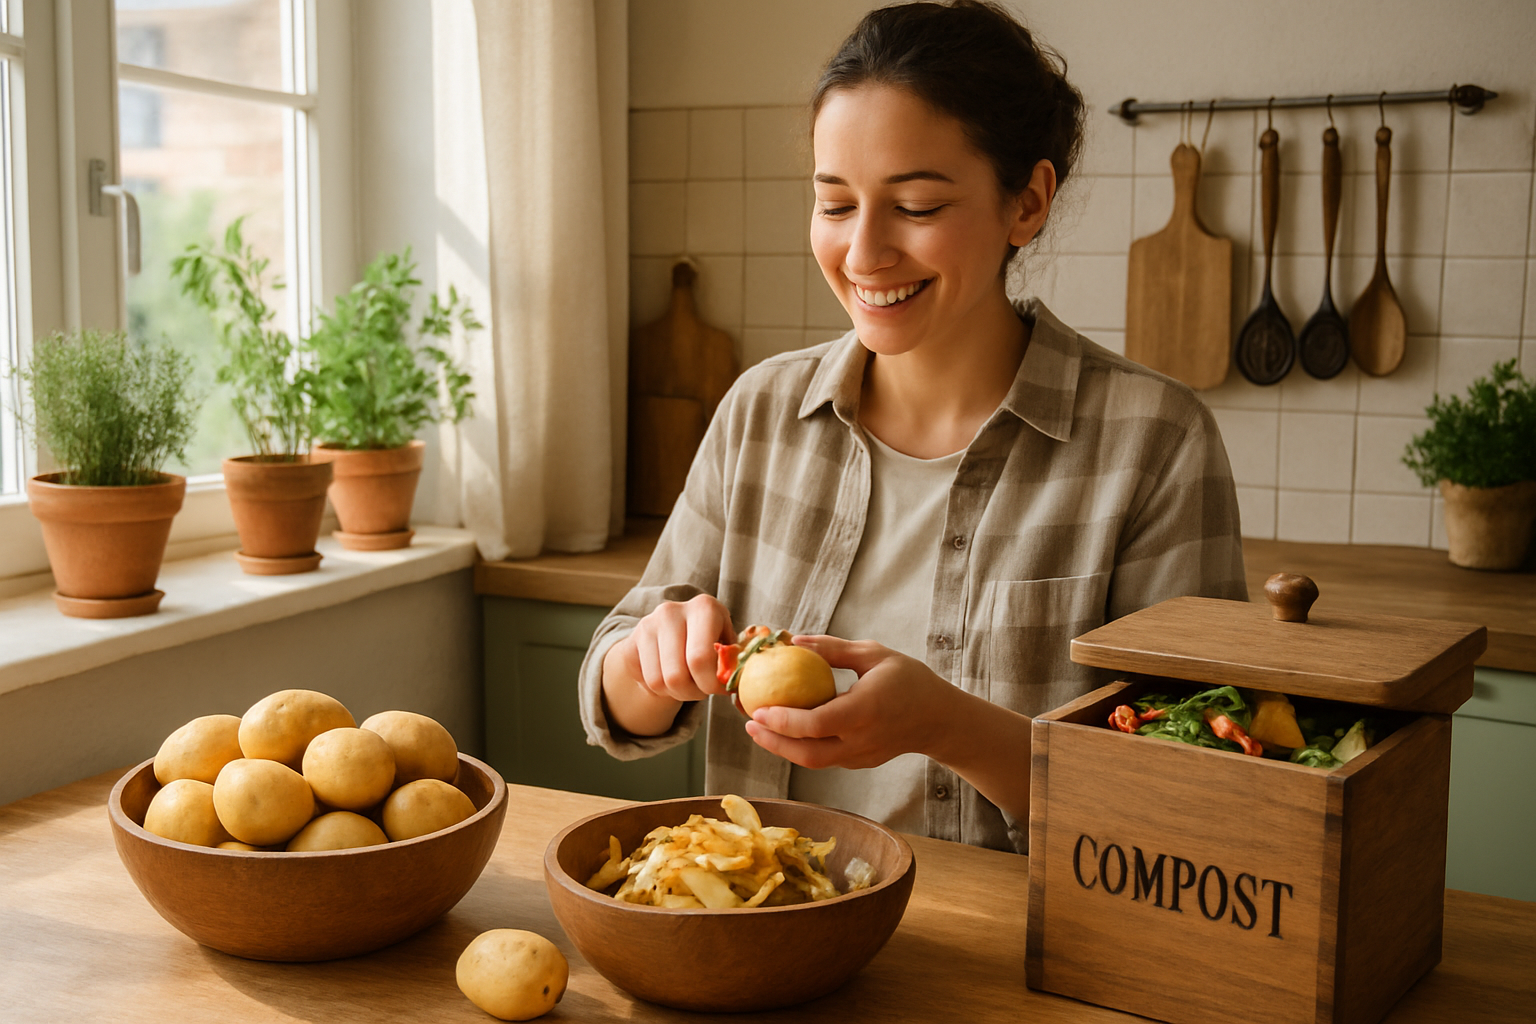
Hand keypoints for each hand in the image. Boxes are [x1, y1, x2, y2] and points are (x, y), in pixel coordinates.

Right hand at [603, 596, 735, 734]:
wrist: (675, 632)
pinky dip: (660, 690)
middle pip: (677, 675)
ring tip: (689, 683)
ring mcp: (647, 625)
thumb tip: (737, 683)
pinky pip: (645, 682)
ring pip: (659, 682)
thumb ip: (735, 660)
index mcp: (703, 607)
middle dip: (694, 693)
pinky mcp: (631, 641)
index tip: (720, 690)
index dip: (711, 684)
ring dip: (678, 693)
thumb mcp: (728, 644)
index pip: (700, 659)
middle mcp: (671, 611)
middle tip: (703, 690)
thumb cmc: (711, 639)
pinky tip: (670, 677)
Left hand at [743, 635, 961, 769]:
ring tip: (758, 727)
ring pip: (813, 762)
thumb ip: (833, 649)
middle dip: (772, 742)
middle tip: (749, 721)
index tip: (759, 709)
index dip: (783, 721)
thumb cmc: (910, 680)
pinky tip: (784, 731)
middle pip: (808, 754)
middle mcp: (861, 740)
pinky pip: (824, 758)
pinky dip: (800, 747)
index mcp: (865, 711)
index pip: (816, 724)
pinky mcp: (859, 762)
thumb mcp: (874, 654)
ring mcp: (860, 756)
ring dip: (782, 747)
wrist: (940, 719)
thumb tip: (794, 641)